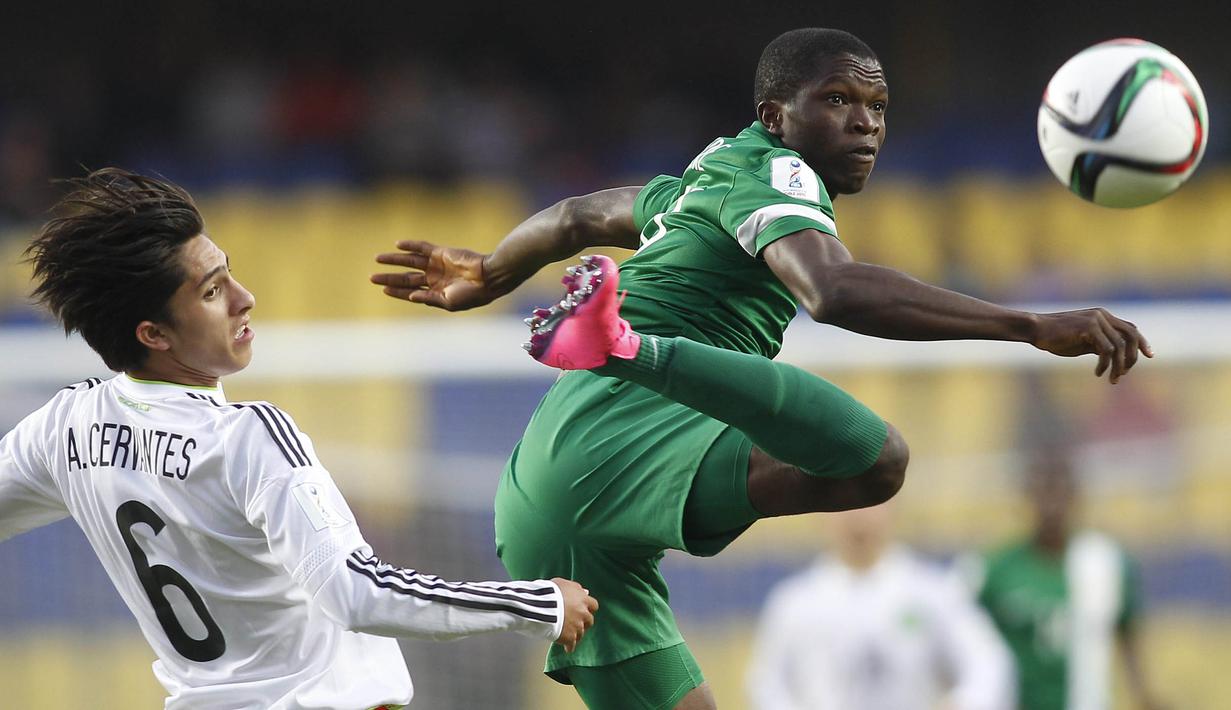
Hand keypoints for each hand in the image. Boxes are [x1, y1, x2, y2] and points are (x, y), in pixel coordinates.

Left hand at [371, 240, 495, 310]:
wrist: (487, 278)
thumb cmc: (471, 295)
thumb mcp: (448, 302)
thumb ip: (429, 298)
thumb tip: (411, 296)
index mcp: (435, 293)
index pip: (410, 291)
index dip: (396, 291)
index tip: (382, 289)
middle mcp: (433, 278)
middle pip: (406, 277)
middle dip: (389, 277)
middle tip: (372, 278)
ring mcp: (436, 265)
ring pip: (410, 261)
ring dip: (394, 259)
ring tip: (377, 259)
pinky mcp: (441, 253)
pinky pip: (423, 247)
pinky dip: (411, 245)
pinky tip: (398, 245)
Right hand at [551, 577, 597, 652]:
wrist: (541, 607)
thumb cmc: (550, 592)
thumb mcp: (563, 584)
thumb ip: (575, 588)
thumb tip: (585, 592)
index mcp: (583, 600)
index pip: (594, 605)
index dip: (588, 608)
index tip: (583, 610)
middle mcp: (583, 614)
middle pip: (589, 621)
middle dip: (583, 622)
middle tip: (575, 622)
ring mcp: (577, 627)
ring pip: (581, 634)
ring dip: (576, 633)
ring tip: (568, 634)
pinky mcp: (570, 638)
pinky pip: (572, 646)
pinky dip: (569, 647)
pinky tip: (567, 648)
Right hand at [1031, 308, 1152, 382]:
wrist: (1036, 330)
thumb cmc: (1055, 338)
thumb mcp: (1082, 342)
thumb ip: (1099, 345)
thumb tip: (1115, 356)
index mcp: (1102, 316)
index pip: (1130, 328)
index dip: (1141, 342)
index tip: (1149, 356)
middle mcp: (1102, 315)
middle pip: (1131, 335)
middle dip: (1133, 356)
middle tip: (1125, 373)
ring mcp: (1096, 319)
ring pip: (1120, 345)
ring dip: (1119, 366)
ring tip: (1112, 379)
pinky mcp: (1089, 327)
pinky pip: (1107, 349)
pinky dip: (1106, 364)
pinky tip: (1098, 373)